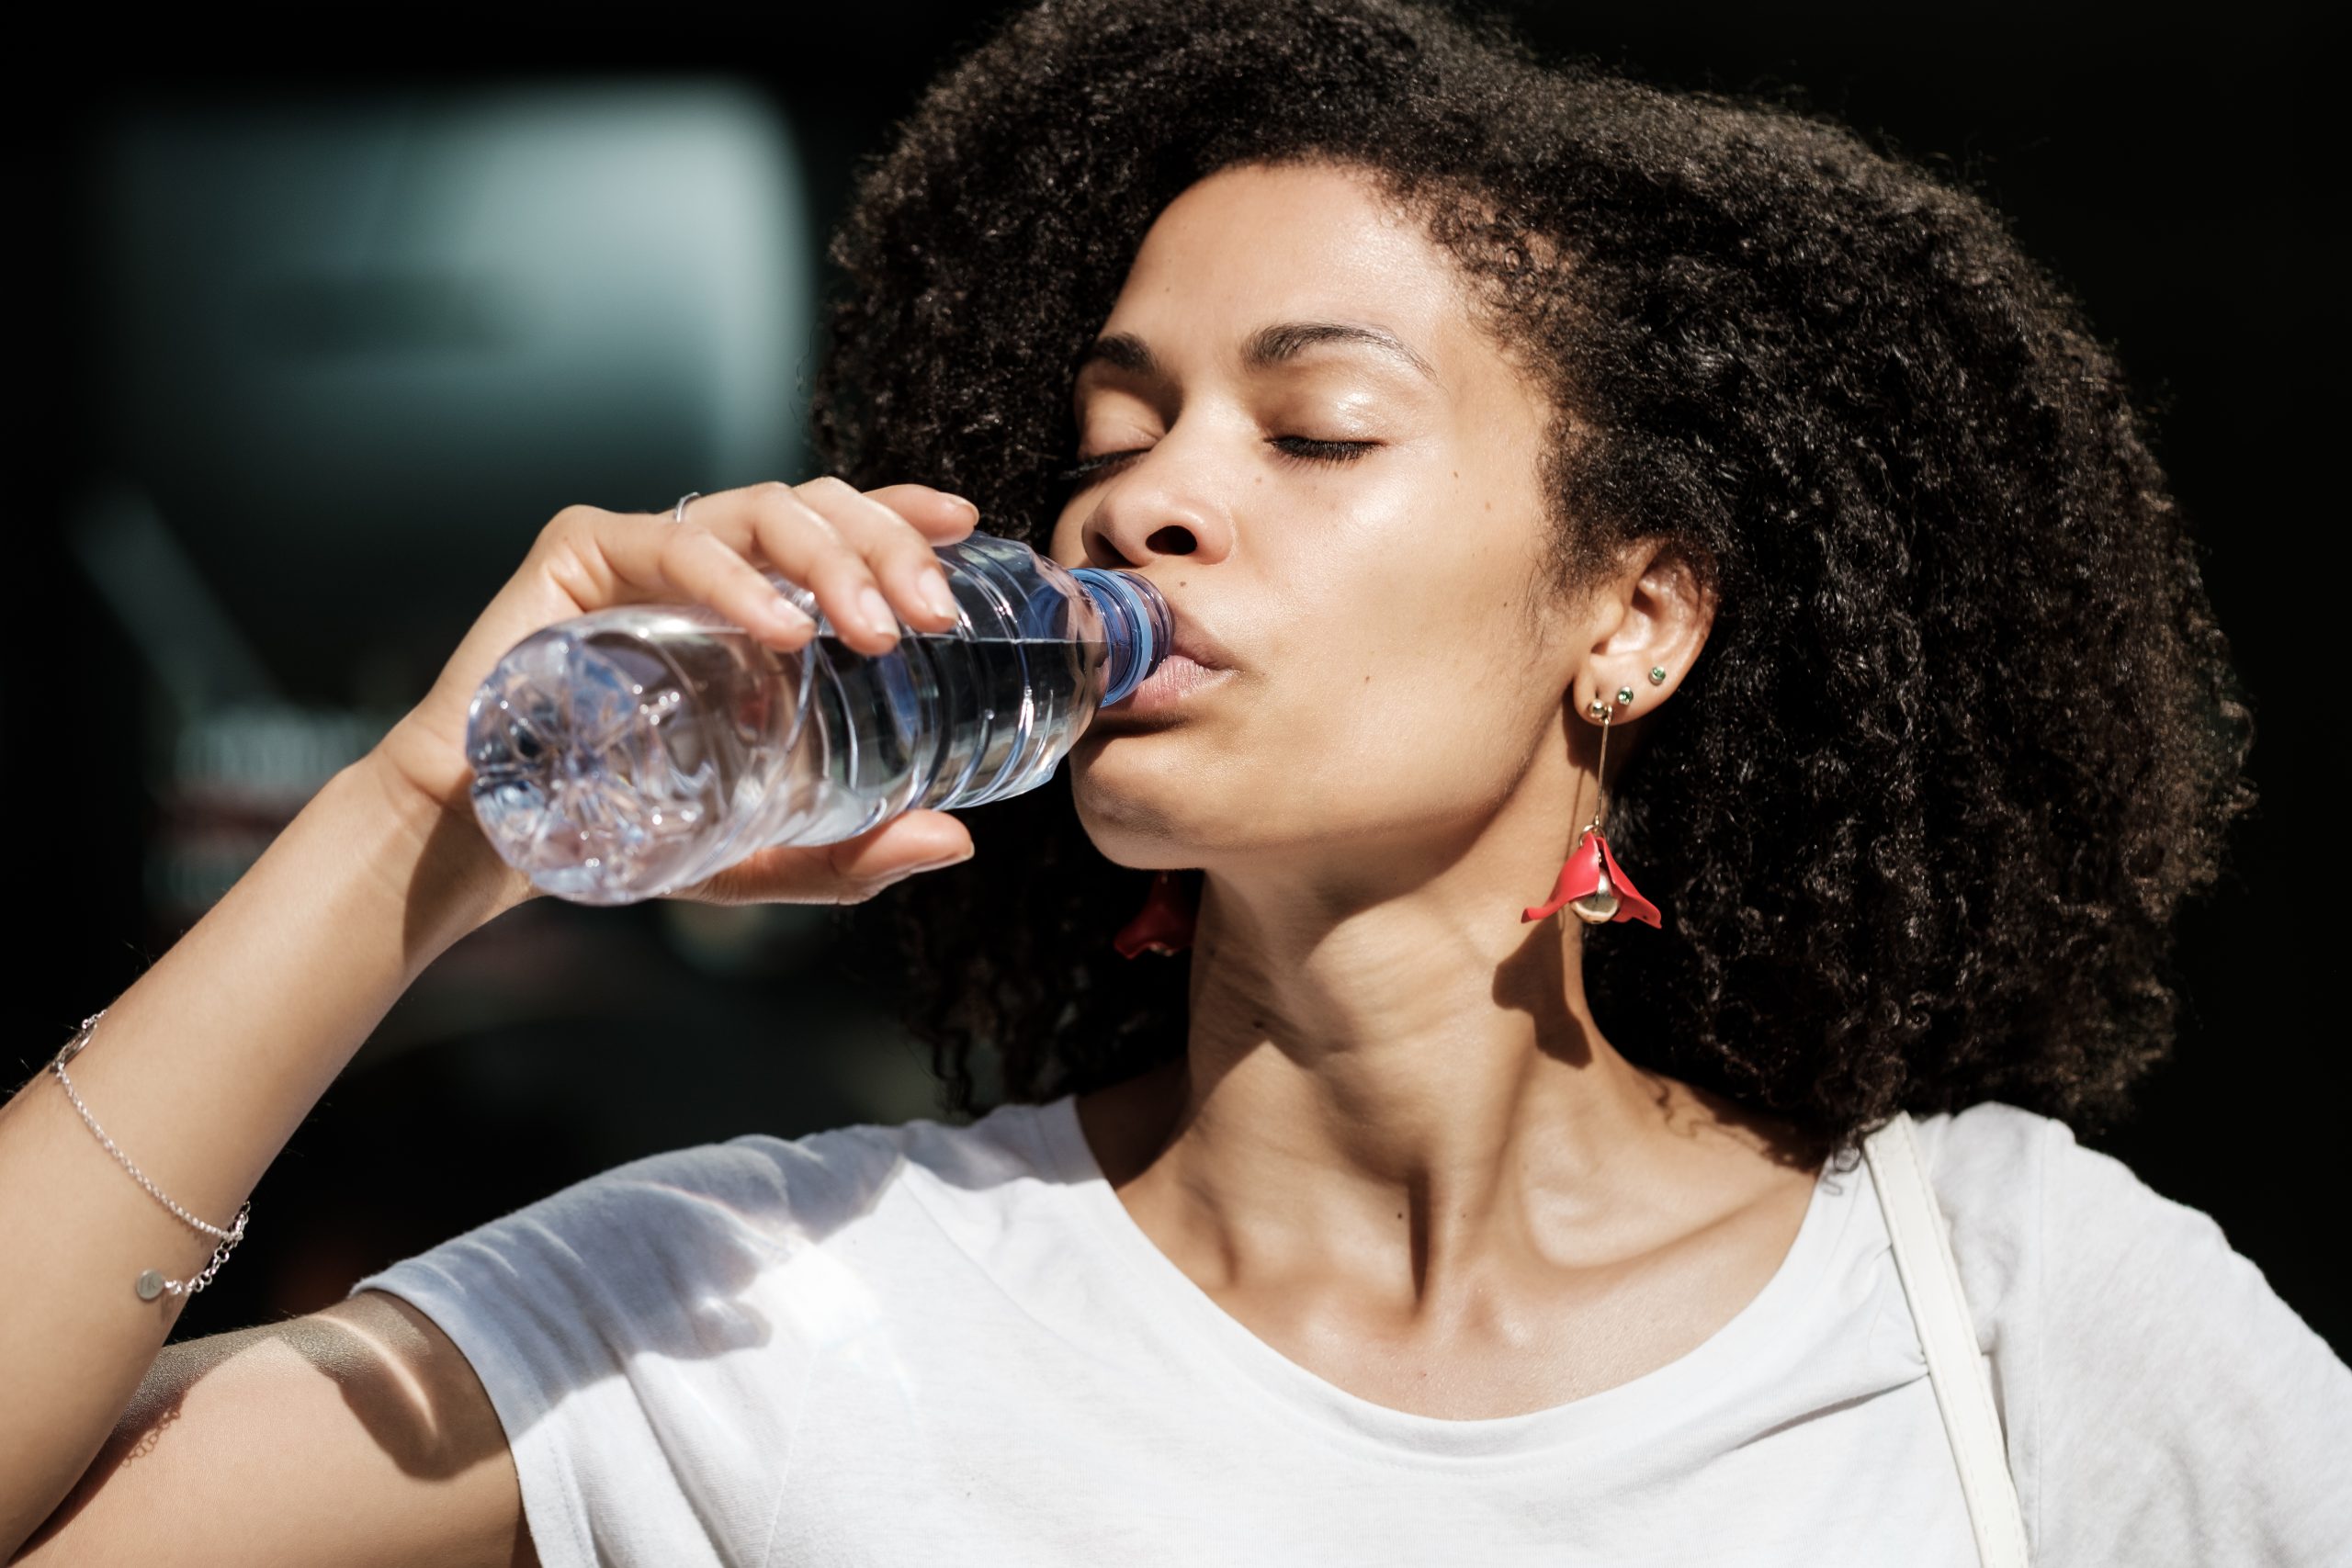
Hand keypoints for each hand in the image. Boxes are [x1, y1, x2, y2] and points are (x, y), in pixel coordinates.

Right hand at [367, 478, 981, 907]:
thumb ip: (848, 854)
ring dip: (831, 560)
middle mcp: (706, 561)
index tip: (965, 526)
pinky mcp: (582, 550)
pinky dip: (736, 580)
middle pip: (814, 509)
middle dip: (886, 548)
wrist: (494, 842)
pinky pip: (676, 545)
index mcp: (753, 600)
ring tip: (874, 630)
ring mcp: (645, 548)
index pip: (838, 529)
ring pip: (759, 509)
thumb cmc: (625, 825)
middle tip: (932, 616)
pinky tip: (782, 629)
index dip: (901, 513)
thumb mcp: (757, 849)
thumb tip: (952, 841)